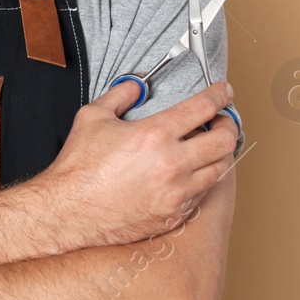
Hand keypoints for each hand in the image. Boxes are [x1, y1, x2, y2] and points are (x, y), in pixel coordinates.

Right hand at [42, 79, 238, 247]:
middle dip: (229, 124)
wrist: (71, 211)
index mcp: (154, 135)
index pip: (203, 108)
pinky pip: (204, 192)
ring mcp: (177, 192)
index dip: (219, 96)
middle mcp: (172, 164)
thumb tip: (137, 86)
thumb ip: (120, 95)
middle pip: (225, 140)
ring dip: (220, 153)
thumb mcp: (93, 117)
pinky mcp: (176, 213)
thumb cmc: (79, 168)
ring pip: (221, 169)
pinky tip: (193, 171)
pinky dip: (204, 177)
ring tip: (210, 146)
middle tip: (222, 120)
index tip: (223, 93)